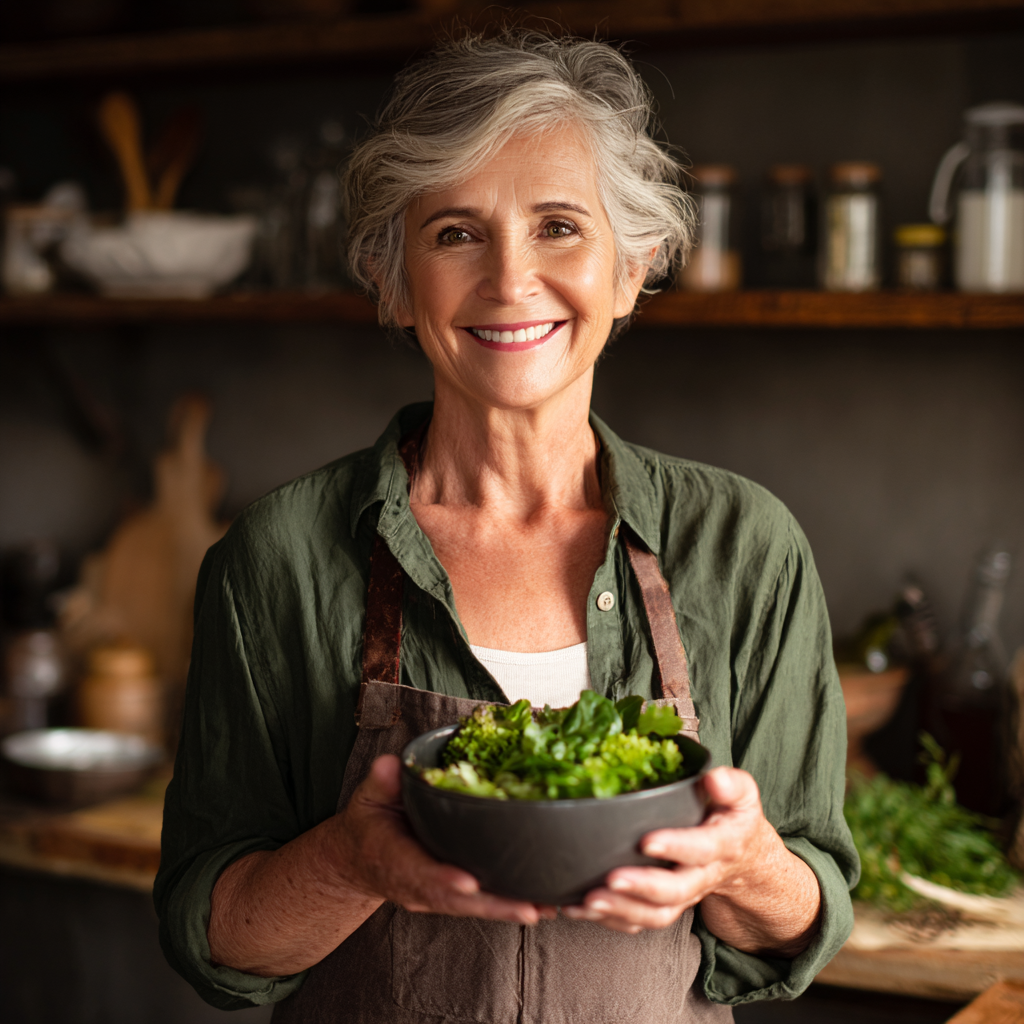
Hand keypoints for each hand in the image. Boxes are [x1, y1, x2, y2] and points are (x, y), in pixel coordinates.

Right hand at [329, 754, 554, 924]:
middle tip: (528, 907)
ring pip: (473, 907)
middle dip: (492, 905)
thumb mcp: (368, 797)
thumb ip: (381, 781)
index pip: (419, 874)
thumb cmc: (369, 822)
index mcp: (394, 860)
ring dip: (508, 909)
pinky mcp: (451, 895)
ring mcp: (435, 895)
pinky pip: (480, 903)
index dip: (443, 880)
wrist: (359, 858)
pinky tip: (541, 906)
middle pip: (456, 901)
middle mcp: (416, 886)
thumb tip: (393, 764)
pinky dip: (508, 906)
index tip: (468, 882)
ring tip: (545, 908)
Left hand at [562, 767, 819, 955]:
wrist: (744, 861)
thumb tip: (714, 778)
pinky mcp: (665, 906)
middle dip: (642, 887)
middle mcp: (703, 876)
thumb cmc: (732, 819)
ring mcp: (683, 895)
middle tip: (611, 878)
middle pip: (677, 891)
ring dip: (622, 910)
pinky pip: (640, 922)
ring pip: (656, 914)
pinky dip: (610, 920)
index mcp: (723, 845)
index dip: (676, 847)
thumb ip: (731, 786)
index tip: (646, 841)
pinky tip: (580, 909)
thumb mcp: (742, 796)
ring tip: (590, 901)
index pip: (703, 849)